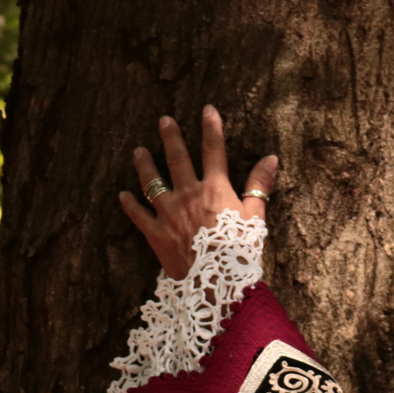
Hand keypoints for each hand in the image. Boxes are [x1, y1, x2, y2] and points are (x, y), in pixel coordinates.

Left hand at [119, 104, 279, 279]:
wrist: (215, 282)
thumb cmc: (240, 251)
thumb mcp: (257, 217)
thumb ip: (260, 185)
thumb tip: (271, 159)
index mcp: (215, 189)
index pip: (213, 150)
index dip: (211, 128)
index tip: (207, 110)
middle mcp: (188, 194)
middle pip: (177, 158)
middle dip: (170, 137)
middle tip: (163, 120)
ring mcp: (168, 213)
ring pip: (152, 182)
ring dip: (144, 164)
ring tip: (137, 151)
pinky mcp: (155, 233)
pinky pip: (138, 215)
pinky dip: (130, 204)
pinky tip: (122, 195)